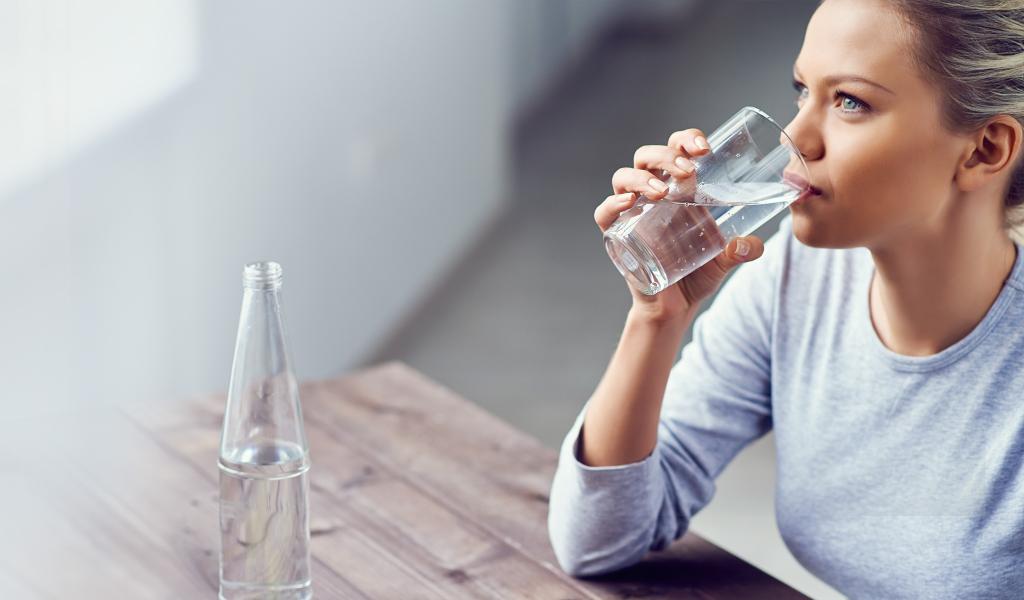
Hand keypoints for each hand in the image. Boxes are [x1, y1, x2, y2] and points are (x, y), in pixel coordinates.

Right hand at [595, 128, 764, 322]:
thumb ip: (742, 250)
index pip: (676, 149)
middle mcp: (652, 194)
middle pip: (647, 156)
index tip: (704, 148)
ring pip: (624, 177)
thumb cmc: (698, 273)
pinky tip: (628, 204)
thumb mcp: (725, 259)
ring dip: (642, 177)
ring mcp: (631, 213)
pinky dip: (612, 204)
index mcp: (679, 188)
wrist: (675, 307)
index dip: (686, 139)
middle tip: (688, 171)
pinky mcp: (617, 235)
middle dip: (666, 155)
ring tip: (662, 191)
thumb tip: (751, 245)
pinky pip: (604, 213)